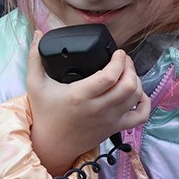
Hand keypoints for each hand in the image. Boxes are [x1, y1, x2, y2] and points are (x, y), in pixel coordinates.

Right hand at [25, 30, 149, 171]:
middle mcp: (98, 108)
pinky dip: (144, 103)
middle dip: (130, 67)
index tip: (118, 52)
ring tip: (128, 73)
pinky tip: (137, 94)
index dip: (119, 61)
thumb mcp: (35, 84)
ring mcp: (109, 120)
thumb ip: (34, 58)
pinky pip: (140, 117)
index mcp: (80, 95)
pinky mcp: (114, 128)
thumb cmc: (44, 113)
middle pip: (128, 85)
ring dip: (136, 80)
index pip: (109, 76)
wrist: (51, 144)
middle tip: (123, 60)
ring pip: (135, 97)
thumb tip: (37, 34)